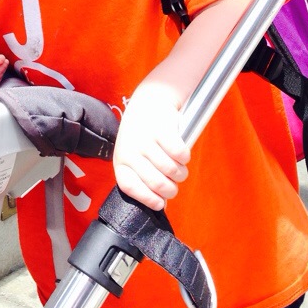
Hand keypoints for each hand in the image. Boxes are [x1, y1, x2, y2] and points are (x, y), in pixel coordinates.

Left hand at [113, 84, 190, 210]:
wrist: (151, 100)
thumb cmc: (144, 135)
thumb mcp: (136, 155)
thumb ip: (143, 178)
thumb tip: (160, 206)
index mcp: (121, 159)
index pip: (130, 186)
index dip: (146, 198)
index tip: (160, 203)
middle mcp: (130, 149)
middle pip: (156, 182)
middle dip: (170, 189)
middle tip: (174, 185)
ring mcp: (146, 139)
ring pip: (170, 169)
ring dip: (180, 173)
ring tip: (180, 169)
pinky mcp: (162, 129)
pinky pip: (180, 154)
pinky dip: (185, 158)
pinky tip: (183, 156)